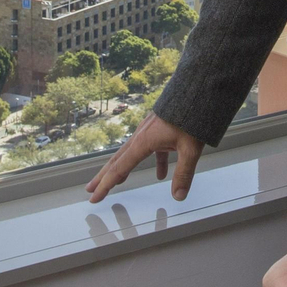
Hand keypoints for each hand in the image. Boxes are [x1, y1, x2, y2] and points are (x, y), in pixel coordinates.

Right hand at [85, 112, 203, 201]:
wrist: (196, 90)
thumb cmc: (191, 116)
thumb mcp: (190, 149)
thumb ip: (183, 173)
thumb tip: (178, 196)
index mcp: (143, 142)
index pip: (119, 168)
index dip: (106, 185)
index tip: (94, 197)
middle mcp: (141, 136)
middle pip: (117, 160)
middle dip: (103, 177)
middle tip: (90, 189)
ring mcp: (149, 132)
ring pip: (131, 154)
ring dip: (123, 169)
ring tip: (117, 181)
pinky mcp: (158, 129)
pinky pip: (151, 150)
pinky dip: (154, 163)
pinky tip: (161, 174)